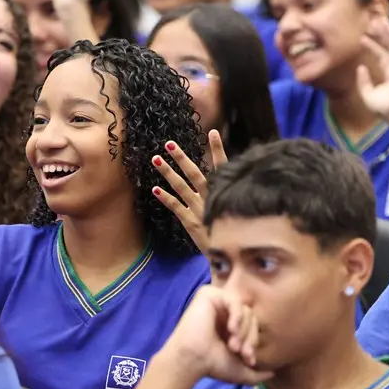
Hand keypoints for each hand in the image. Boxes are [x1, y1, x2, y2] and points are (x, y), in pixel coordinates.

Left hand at [151, 131, 227, 251]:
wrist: (228, 256)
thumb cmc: (232, 231)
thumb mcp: (234, 209)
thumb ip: (229, 192)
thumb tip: (229, 177)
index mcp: (223, 193)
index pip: (222, 167)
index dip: (217, 150)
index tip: (212, 132)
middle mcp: (210, 198)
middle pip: (195, 173)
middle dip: (181, 158)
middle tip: (168, 143)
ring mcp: (198, 209)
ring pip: (181, 187)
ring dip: (168, 172)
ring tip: (155, 159)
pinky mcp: (189, 221)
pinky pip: (176, 207)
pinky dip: (166, 198)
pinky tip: (155, 189)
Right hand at [163, 286, 271, 383]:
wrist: (193, 360)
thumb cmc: (212, 365)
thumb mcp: (239, 371)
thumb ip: (256, 374)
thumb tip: (272, 374)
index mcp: (229, 324)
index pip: (252, 325)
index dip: (253, 342)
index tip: (248, 360)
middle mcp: (223, 311)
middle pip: (251, 317)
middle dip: (249, 337)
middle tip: (239, 352)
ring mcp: (216, 302)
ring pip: (245, 310)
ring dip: (243, 330)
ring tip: (233, 345)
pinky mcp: (209, 295)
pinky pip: (234, 300)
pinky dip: (237, 316)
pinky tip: (231, 329)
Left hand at [356, 17, 388, 127]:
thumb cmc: (383, 108)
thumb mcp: (367, 94)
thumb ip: (363, 81)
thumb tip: (360, 67)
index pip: (380, 54)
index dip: (371, 45)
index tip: (361, 37)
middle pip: (388, 46)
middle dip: (380, 34)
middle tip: (370, 22)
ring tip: (379, 21)